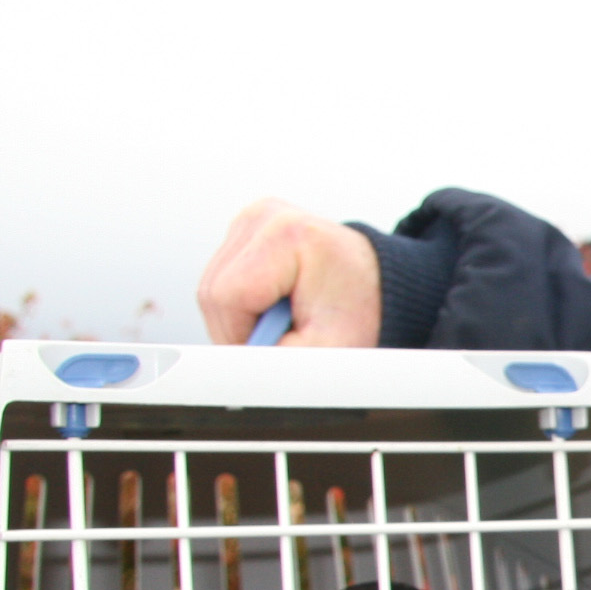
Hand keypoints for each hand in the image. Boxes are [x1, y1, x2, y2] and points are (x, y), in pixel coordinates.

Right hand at [196, 198, 381, 346]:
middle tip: (287, 333)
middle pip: (212, 292)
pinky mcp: (245, 228)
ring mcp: (253, 217)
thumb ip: (275, 364)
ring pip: (211, 288)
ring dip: (241, 317)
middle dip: (241, 328)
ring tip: (285, 316)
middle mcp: (265, 215)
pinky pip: (220, 279)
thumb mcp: (325, 350)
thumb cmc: (359, 314)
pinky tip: (275, 302)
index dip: (243, 335)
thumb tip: (230, 374)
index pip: (227, 298)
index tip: (276, 347)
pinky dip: (242, 303)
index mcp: (288, 235)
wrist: (379, 285)